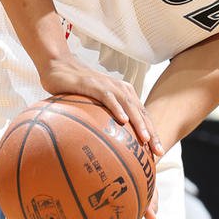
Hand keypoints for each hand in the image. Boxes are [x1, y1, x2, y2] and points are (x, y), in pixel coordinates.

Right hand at [38, 52, 160, 155]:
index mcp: (125, 94)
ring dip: (138, 122)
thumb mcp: (94, 104)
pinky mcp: (94, 85)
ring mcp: (109, 86)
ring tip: (146, 139)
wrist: (60, 66)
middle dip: (151, 132)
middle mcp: (121, 89)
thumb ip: (102, 119)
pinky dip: (117, 109)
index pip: (142, 116)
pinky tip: (123, 120)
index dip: (153, 134)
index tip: (159, 152)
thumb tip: (106, 145)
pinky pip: (108, 98)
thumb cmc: (78, 88)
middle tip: (158, 151)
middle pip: (140, 113)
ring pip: (129, 106)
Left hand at [54, 181, 157, 218]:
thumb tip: (152, 218)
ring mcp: (94, 207)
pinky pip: (76, 200)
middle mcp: (102, 218)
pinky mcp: (89, 192)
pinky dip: (66, 202)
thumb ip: (150, 205)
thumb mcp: (151, 192)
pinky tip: (52, 198)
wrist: (137, 163)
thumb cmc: (143, 180)